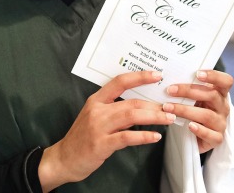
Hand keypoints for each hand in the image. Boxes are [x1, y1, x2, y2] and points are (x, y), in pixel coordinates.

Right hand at [39, 71, 175, 189]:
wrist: (63, 159)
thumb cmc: (82, 137)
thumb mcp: (95, 116)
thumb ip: (114, 109)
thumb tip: (141, 105)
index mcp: (96, 100)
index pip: (119, 82)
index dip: (139, 77)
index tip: (157, 74)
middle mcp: (97, 110)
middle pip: (131, 102)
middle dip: (154, 104)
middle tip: (171, 107)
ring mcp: (98, 127)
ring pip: (131, 116)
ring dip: (154, 117)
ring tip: (168, 119)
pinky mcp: (101, 144)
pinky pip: (127, 137)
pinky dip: (144, 136)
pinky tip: (155, 137)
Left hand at [163, 70, 233, 153]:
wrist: (199, 135)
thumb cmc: (196, 110)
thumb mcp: (195, 97)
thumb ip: (189, 87)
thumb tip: (169, 76)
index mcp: (220, 93)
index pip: (226, 81)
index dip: (214, 76)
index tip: (197, 73)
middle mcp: (223, 107)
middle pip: (212, 95)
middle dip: (189, 91)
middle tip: (170, 90)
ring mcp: (221, 123)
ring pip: (207, 115)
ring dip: (186, 110)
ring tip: (168, 107)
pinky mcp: (217, 138)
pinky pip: (210, 134)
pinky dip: (199, 130)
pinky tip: (189, 125)